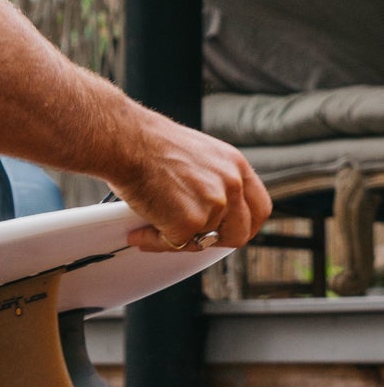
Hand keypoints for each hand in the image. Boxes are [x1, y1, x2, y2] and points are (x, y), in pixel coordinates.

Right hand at [112, 112, 271, 255]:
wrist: (126, 140)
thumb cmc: (148, 143)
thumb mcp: (198, 155)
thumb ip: (213, 181)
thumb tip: (209, 211)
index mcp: (236, 165)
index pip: (259, 208)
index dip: (245, 225)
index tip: (228, 231)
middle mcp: (231, 184)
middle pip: (240, 233)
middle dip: (214, 241)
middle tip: (190, 238)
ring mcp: (213, 204)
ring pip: (203, 241)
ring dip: (178, 239)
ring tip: (153, 226)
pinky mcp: (190, 221)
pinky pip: (176, 245)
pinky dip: (155, 241)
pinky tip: (140, 230)